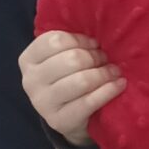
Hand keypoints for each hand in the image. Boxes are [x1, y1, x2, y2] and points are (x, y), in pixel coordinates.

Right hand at [21, 28, 121, 144]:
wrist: (69, 117)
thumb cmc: (69, 78)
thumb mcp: (63, 58)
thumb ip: (72, 43)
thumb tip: (100, 27)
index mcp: (29, 59)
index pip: (55, 40)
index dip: (81, 40)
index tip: (94, 44)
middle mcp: (30, 81)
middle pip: (71, 59)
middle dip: (96, 57)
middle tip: (106, 60)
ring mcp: (42, 103)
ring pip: (81, 81)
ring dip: (104, 74)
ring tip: (115, 72)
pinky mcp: (59, 121)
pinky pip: (89, 102)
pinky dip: (109, 90)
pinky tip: (119, 85)